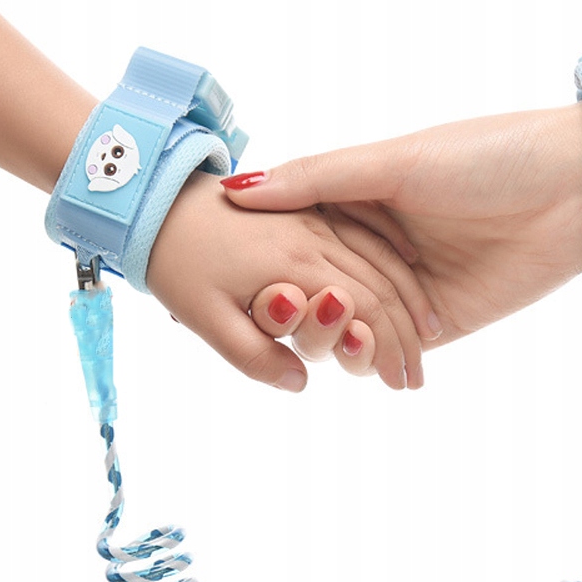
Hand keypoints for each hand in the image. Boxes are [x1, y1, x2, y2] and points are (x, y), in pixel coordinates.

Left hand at [146, 170, 439, 390]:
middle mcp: (316, 238)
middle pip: (382, 287)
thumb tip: (300, 383)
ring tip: (428, 334)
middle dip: (405, 335)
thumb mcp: (204, 318)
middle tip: (415, 376)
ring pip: (382, 258)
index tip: (400, 383)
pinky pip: (367, 233)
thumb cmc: (176, 262)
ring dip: (410, 299)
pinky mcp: (310, 211)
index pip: (364, 310)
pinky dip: (395, 261)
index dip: (387, 350)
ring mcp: (316, 220)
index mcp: (296, 265)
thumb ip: (253, 354)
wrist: (152, 198)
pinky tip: (409, 276)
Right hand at [220, 105, 581, 347]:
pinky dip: (368, 358)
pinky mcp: (435, 325)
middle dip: (295, 306)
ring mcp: (402, 289)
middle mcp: (374, 247)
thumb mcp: (394, 161)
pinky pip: (388, 349)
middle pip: (313, 290)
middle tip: (280, 310)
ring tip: (335, 331)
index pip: (293, 236)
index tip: (232, 270)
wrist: (572, 193)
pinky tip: (363, 356)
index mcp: (358, 200)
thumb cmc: (486, 157)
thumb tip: (237, 189)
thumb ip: (318, 179)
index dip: (263, 256)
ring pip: (345, 326)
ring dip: (330, 336)